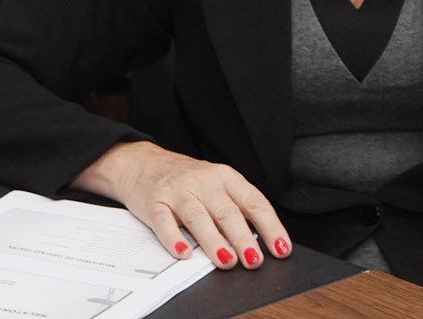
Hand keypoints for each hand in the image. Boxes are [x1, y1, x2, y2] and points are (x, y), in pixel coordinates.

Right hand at [72, 141, 291, 270]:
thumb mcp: (215, 184)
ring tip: (226, 260)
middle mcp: (203, 182)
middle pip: (227, 211)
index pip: (253, 202)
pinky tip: (184, 253)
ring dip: (214, 240)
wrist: (142, 162)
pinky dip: (173, 239)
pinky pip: (164, 222)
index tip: (280, 248)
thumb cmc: (185, 179)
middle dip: (242, 238)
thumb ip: (235, 208)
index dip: (269, 226)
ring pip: (198, 217)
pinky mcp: (154, 202)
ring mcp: (178, 192)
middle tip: (253, 260)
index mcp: (225, 177)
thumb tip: (259, 242)